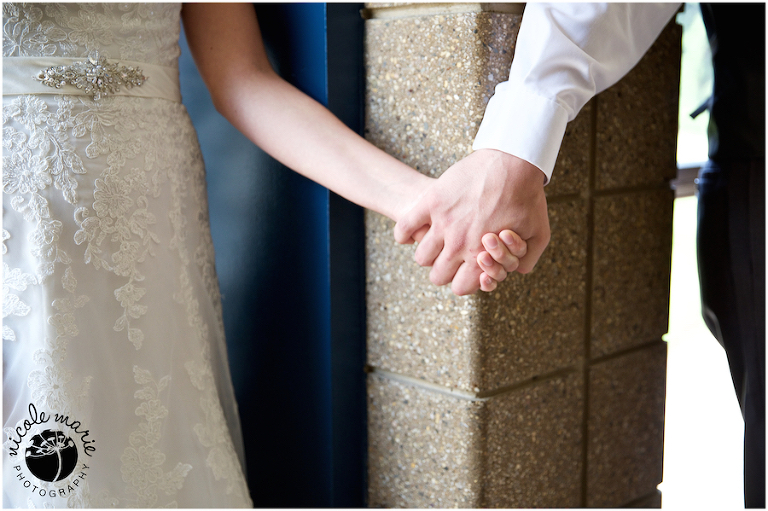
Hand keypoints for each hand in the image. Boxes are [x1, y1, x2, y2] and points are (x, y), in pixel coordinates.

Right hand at [394, 149, 549, 294]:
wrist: (513, 161)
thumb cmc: (527, 197)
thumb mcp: (539, 234)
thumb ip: (527, 260)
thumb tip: (514, 273)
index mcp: (482, 256)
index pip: (460, 288)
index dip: (464, 281)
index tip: (466, 269)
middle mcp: (459, 244)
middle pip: (437, 276)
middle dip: (444, 270)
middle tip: (451, 257)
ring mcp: (443, 223)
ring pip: (421, 257)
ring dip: (427, 253)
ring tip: (437, 242)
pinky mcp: (432, 202)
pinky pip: (404, 228)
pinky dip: (404, 234)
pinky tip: (412, 232)